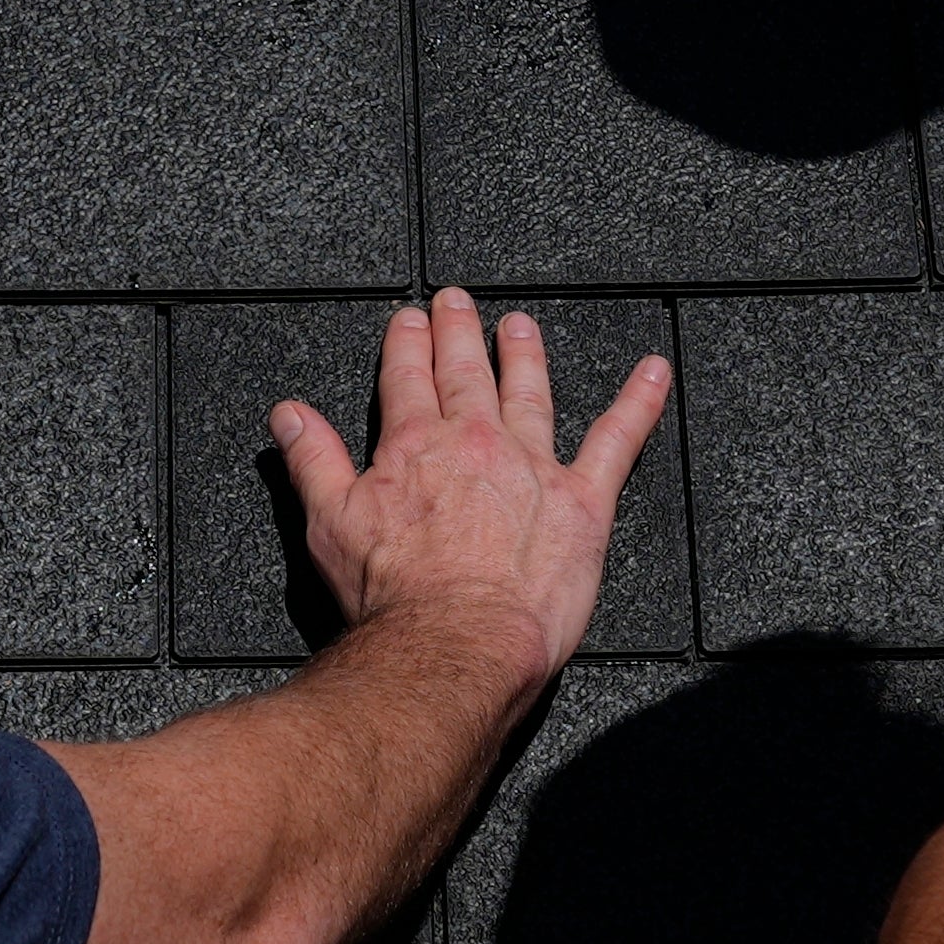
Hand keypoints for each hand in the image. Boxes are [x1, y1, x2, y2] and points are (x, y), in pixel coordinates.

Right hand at [272, 289, 673, 684]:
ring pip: (530, 392)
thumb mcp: (329, 523)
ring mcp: (532, 466)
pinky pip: (618, 440)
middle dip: (460, 332)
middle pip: (466, 373)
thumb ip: (311, 459)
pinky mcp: (583, 501)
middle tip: (458, 300)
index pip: (407, 378)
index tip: (410, 319)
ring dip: (525, 354)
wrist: (455, 643)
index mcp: (414, 446)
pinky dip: (639, 402)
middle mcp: (476, 442)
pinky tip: (655, 372)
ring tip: (520, 326)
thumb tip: (288, 412)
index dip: (408, 344)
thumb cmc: (392, 598)